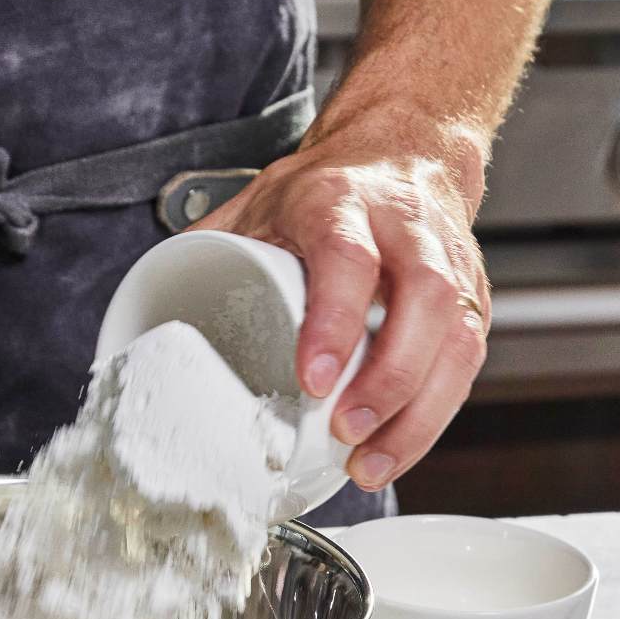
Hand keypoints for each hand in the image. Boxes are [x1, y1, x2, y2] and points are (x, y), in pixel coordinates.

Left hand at [193, 113, 489, 490]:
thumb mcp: (259, 204)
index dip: (336, 321)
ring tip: (371, 465)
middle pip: (425, 301)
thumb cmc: (325, 191)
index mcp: (342, 202)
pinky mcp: (473, 300)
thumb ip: (210, 254)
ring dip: (418, 413)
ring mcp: (451, 264)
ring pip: (459, 339)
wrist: (404, 154)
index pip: (349, 258)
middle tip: (347, 433)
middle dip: (390, 380)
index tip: (313, 380)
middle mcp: (408, 229)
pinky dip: (433, 416)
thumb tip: (146, 323)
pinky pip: (466, 364)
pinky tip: (398, 449)